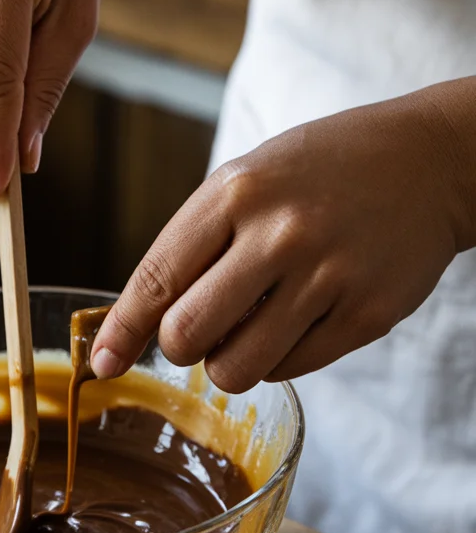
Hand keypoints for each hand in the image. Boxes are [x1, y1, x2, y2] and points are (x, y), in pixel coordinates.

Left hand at [91, 86, 475, 391]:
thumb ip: (194, 244)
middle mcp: (279, 234)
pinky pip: (288, 370)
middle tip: (198, 328)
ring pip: (234, 368)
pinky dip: (275, 359)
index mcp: (236, 192)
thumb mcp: (247, 180)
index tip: (101, 363)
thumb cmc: (319, 172)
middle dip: (178, 346)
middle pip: (186, 335)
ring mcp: (327, 278)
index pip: (156, 279)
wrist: (429, 162)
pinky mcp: (366, 316)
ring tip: (247, 326)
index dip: (121, 330)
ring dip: (225, 362)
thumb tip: (141, 323)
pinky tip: (294, 321)